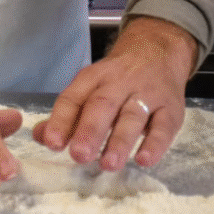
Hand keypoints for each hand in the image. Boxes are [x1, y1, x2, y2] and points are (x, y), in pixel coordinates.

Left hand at [33, 16, 197, 171]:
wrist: (157, 50)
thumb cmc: (117, 79)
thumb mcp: (90, 88)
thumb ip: (67, 115)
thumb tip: (42, 137)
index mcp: (93, 78)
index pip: (74, 97)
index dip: (61, 120)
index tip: (52, 143)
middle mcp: (118, 83)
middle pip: (102, 105)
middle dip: (89, 131)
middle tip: (78, 155)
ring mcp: (147, 94)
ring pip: (132, 116)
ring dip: (120, 141)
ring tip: (108, 164)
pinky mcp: (171, 108)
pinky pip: (163, 126)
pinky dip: (155, 143)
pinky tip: (145, 160)